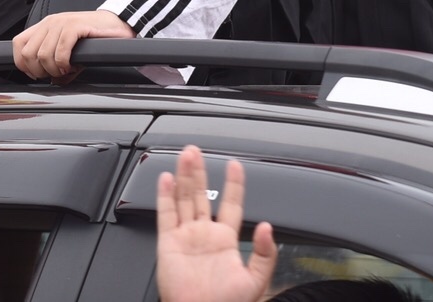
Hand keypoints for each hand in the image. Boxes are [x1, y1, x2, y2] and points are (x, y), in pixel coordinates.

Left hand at [11, 8, 131, 81]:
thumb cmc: (94, 36)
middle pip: (28, 54)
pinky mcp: (75, 26)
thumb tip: (52, 82)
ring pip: (43, 54)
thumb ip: (56, 62)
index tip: (38, 74)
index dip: (24, 65)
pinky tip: (72, 66)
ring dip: (54, 70)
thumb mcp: (69, 48)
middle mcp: (49, 23)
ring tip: (67, 70)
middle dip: (41, 71)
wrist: (117, 22)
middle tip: (56, 74)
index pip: (18, 45)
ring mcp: (61, 23)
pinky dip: (64, 63)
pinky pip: (60, 50)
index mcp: (44, 26)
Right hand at [155, 144, 274, 301]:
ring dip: (184, 177)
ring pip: (184, 199)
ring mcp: (186, 238)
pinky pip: (165, 215)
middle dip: (200, 172)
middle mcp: (205, 236)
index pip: (231, 204)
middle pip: (202, 195)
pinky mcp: (169, 244)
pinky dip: (164, 196)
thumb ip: (265, 254)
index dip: (233, 184)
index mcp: (226, 242)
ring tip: (186, 156)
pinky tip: (166, 179)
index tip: (234, 165)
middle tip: (197, 151)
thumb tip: (268, 228)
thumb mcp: (256, 281)